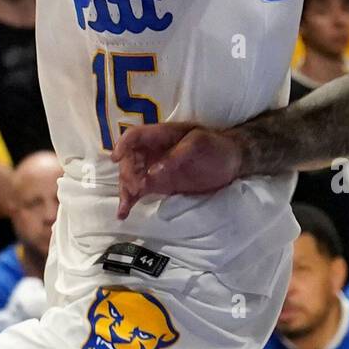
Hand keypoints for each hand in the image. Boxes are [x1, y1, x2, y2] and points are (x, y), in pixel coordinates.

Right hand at [111, 123, 242, 218]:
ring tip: (125, 207)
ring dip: (125, 190)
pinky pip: (140, 190)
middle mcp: (153, 151)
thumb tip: (153, 173)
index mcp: (161, 135)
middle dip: (127, 174)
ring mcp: (154, 168)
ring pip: (131, 177)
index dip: (123, 145)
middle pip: (129, 159)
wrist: (231, 162)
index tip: (117, 159)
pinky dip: (130, 200)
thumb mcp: (199, 144)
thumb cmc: (216, 146)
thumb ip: (177, 156)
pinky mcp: (159, 184)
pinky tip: (123, 213)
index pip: (135, 136)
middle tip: (136, 189)